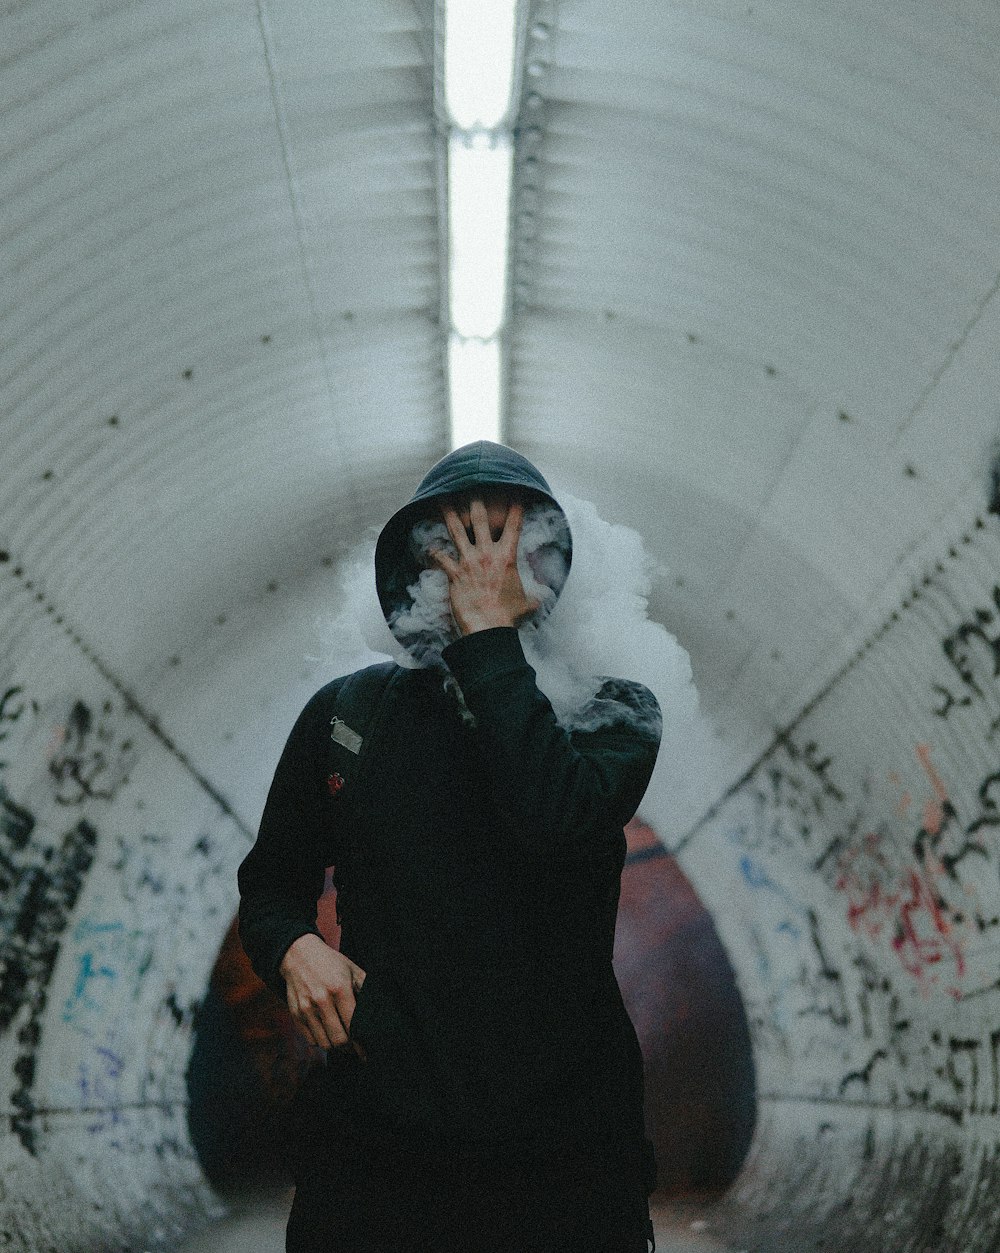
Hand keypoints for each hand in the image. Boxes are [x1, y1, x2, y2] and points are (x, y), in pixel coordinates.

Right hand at [279, 933, 367, 1059]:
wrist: (299, 955)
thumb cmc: (330, 963)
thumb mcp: (352, 969)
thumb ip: (366, 988)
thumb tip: (380, 1010)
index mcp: (340, 989)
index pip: (353, 1025)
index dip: (361, 1042)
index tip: (367, 1051)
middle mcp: (322, 1001)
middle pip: (339, 1040)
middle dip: (350, 1048)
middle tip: (356, 1047)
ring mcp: (306, 1009)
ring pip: (324, 1044)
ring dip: (335, 1047)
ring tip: (343, 1041)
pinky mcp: (296, 1015)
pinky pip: (310, 1040)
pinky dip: (321, 1041)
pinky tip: (328, 1034)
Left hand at [429, 498, 539, 634]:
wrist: (488, 628)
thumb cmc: (508, 616)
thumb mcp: (528, 604)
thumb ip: (535, 597)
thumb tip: (543, 599)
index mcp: (507, 557)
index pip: (514, 525)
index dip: (516, 507)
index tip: (517, 493)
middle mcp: (487, 554)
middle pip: (479, 519)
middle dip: (475, 500)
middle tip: (471, 486)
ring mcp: (469, 562)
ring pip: (456, 531)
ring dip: (448, 514)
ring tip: (441, 499)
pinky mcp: (454, 574)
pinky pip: (441, 558)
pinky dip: (434, 553)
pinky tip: (429, 548)